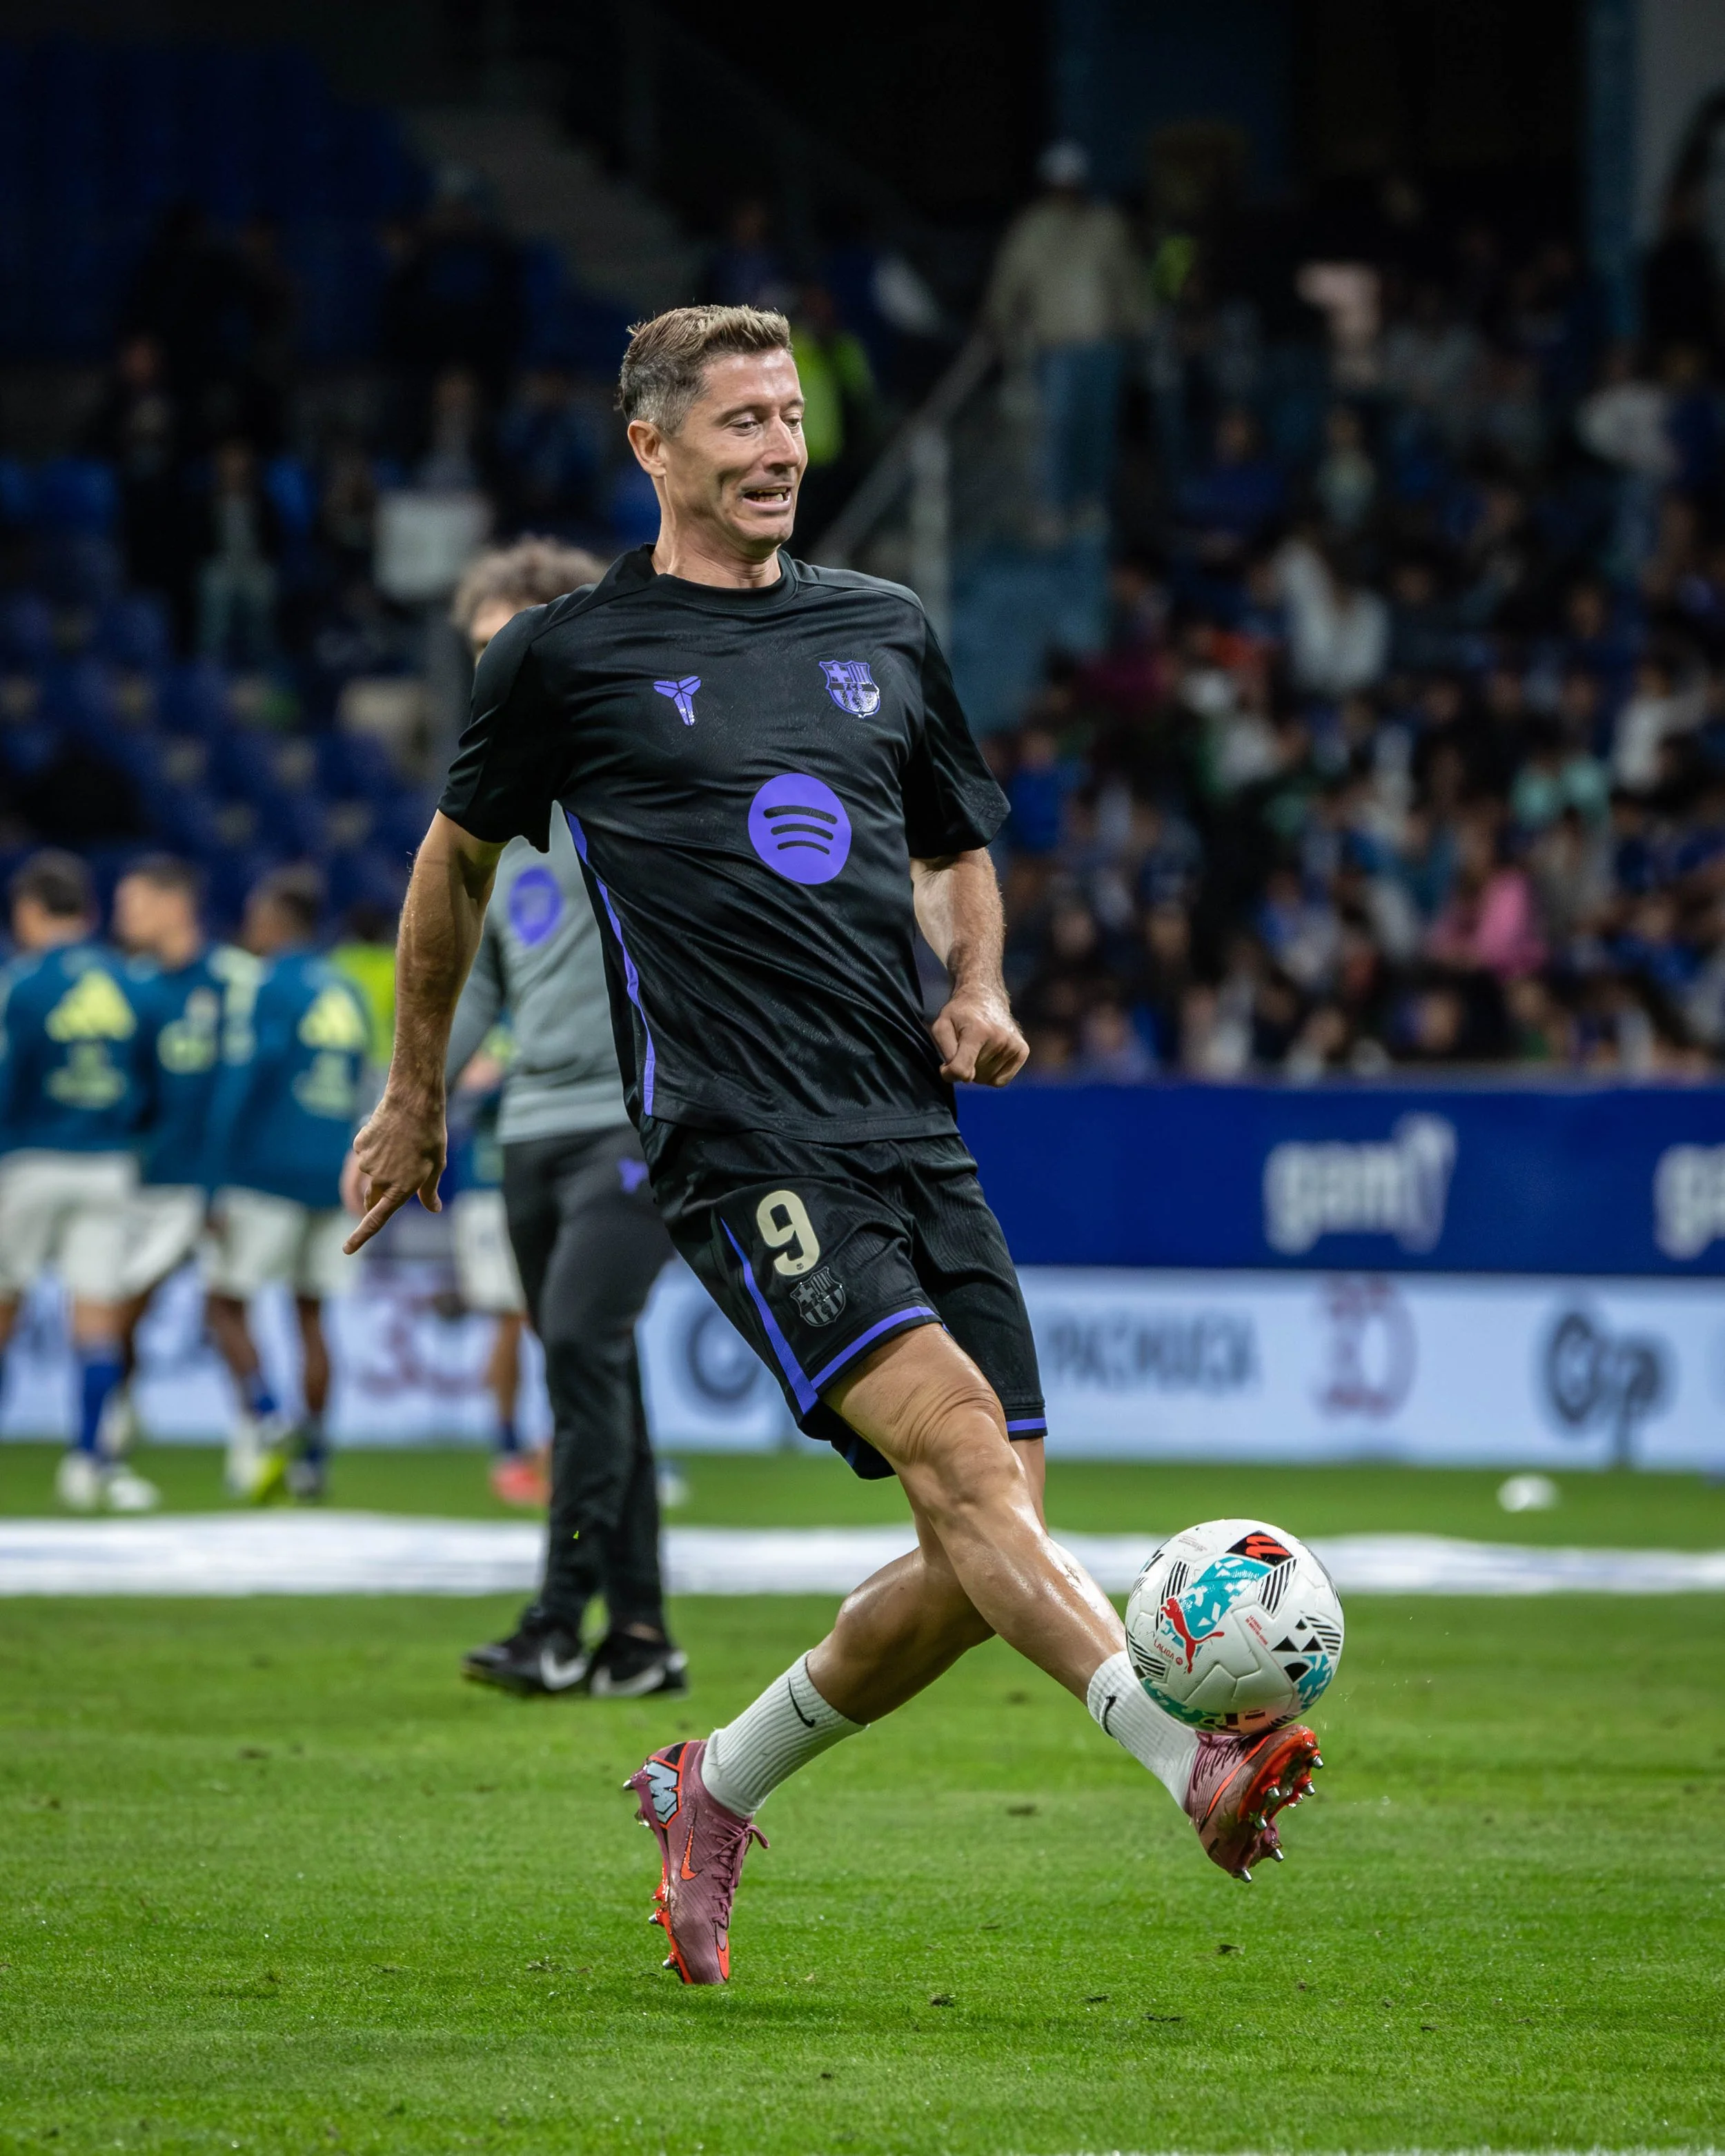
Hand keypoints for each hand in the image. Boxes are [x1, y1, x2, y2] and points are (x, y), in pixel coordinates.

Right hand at [343, 1090, 445, 1253]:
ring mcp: (367, 1162)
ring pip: (371, 1173)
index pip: (377, 1219)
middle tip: (399, 1176)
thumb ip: (429, 1191)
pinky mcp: (359, 1145)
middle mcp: (381, 1179)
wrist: (413, 1102)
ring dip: (382, 1165)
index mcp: (401, 1189)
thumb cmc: (430, 1136)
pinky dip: (375, 1149)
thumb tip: (433, 1208)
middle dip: (381, 1196)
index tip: (347, 1249)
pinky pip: (365, 1153)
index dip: (361, 1236)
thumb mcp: (436, 1165)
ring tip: (401, 1143)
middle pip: (374, 1197)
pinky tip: (388, 1134)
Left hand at [930, 985, 1027, 1086]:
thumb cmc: (960, 1014)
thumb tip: (959, 1076)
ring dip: (978, 1070)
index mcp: (977, 1031)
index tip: (945, 1066)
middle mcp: (999, 1038)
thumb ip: (946, 1052)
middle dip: (966, 1067)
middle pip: (974, 1076)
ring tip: (978, 1049)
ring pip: (987, 1079)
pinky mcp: (1022, 1051)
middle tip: (965, 1048)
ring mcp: (1013, 1045)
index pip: (962, 1070)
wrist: (985, 996)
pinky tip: (988, 1056)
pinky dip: (991, 1074)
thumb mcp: (942, 1026)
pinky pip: (1001, 1081)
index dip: (949, 1073)